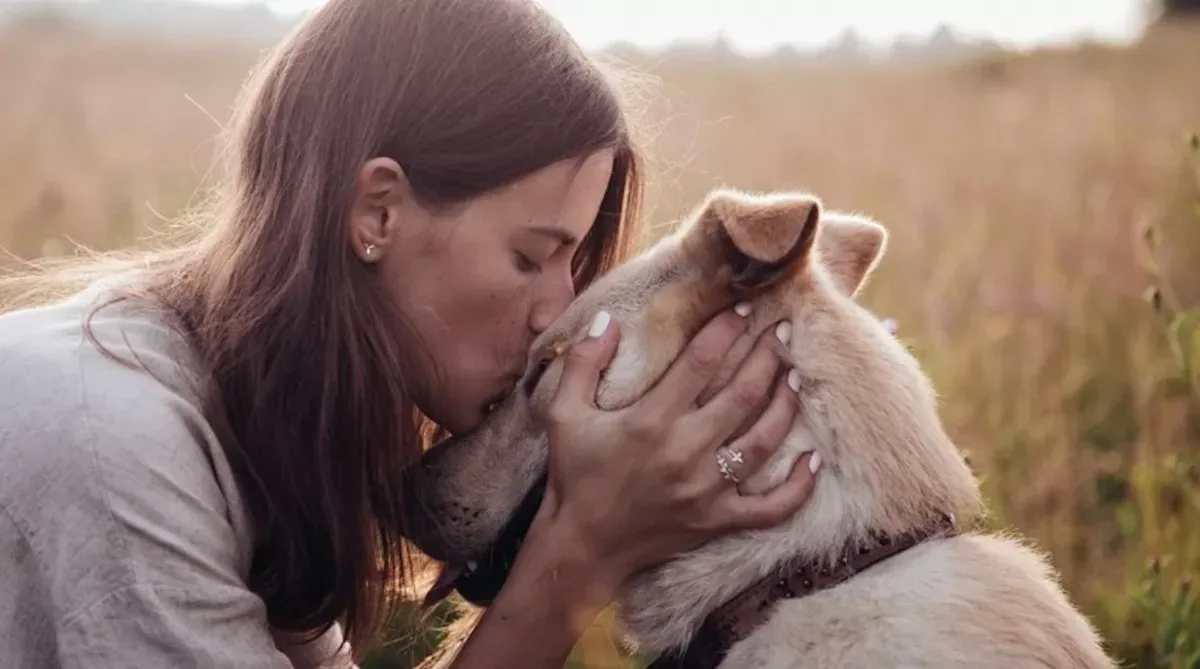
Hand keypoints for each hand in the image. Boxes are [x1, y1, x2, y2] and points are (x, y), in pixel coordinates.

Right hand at [532, 304, 818, 587]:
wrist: (583, 544)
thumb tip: (606, 319)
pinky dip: (799, 485)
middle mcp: (685, 451)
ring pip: (765, 440)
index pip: (701, 361)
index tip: (745, 308)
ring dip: (786, 404)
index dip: (726, 329)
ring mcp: (707, 489)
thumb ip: (583, 362)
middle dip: (769, 357)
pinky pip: (772, 507)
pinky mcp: (718, 520)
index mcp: (651, 420)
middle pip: (744, 394)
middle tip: (783, 332)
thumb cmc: (575, 474)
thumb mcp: (564, 414)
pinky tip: (813, 458)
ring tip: (794, 376)